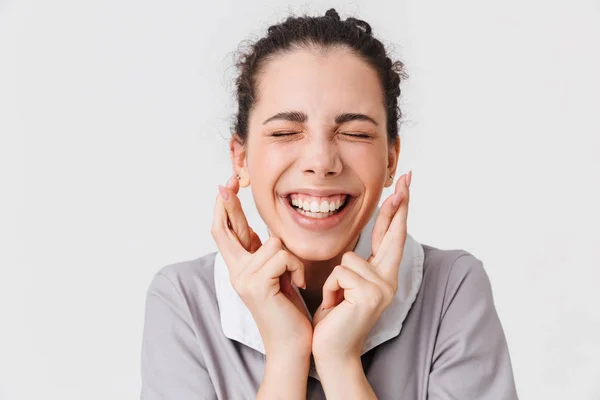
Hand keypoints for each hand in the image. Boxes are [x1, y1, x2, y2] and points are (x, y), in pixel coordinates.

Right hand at [211, 175, 312, 357]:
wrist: (292, 345)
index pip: (225, 232)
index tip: (228, 185)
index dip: (225, 208)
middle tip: (228, 181)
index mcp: (240, 268)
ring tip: (295, 279)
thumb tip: (262, 232)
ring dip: (292, 258)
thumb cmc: (289, 310)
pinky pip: (282, 256)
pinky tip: (298, 285)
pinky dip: (297, 268)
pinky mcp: (257, 284)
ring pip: (272, 242)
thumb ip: (265, 255)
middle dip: (227, 203)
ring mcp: (243, 278)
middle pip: (224, 229)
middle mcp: (235, 272)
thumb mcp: (277, 276)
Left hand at [311, 171, 411, 366]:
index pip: (389, 236)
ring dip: (334, 280)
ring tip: (337, 301)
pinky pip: (340, 273)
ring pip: (348, 258)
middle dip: (399, 204)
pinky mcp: (370, 295)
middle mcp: (388, 279)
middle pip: (392, 233)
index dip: (397, 211)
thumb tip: (353, 247)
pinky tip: (335, 306)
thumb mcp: (344, 285)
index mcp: (382, 275)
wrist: (331, 349)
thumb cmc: (334, 317)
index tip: (405, 186)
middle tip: (407, 178)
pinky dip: (330, 289)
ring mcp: (382, 288)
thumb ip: (354, 265)